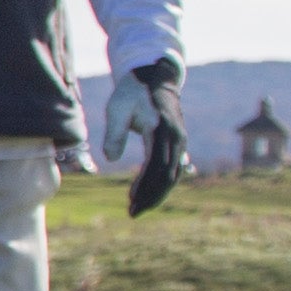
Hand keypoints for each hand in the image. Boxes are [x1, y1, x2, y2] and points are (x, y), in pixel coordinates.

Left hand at [101, 61, 188, 216]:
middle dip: (151, 196)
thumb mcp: (117, 107)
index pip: (156, 165)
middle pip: (167, 175)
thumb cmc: (132, 92)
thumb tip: (110, 158)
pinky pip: (172, 168)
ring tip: (137, 207)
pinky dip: (160, 183)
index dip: (145, 186)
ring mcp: (180, 141)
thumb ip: (114, 132)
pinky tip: (145, 194)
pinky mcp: (178, 143)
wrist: (154, 78)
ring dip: (156, 193)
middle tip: (133, 212)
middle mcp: (176, 137)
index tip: (131, 201)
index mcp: (162, 128)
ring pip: (172, 175)